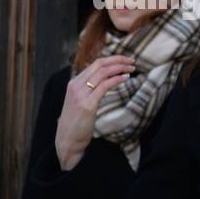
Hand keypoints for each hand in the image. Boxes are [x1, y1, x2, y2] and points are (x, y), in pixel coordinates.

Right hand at [55, 55, 134, 170]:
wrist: (68, 138)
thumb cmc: (77, 121)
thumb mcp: (81, 100)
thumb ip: (90, 90)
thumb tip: (106, 81)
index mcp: (74, 82)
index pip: (95, 64)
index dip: (112, 60)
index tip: (125, 60)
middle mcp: (76, 85)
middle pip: (99, 64)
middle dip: (117, 60)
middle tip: (132, 61)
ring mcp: (80, 94)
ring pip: (102, 73)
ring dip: (119, 68)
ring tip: (131, 68)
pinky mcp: (87, 104)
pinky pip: (104, 86)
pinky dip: (116, 80)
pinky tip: (126, 78)